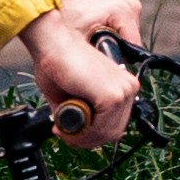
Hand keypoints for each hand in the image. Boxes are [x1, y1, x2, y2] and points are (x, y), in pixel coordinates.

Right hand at [21, 0, 144, 147]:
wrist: (52, 41)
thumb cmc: (56, 60)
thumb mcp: (69, 93)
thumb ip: (79, 111)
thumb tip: (74, 130)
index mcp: (121, 84)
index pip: (115, 122)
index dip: (91, 132)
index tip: (69, 130)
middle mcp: (128, 86)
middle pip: (113, 130)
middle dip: (86, 138)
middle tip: (64, 132)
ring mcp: (123, 90)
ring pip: (107, 132)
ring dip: (82, 137)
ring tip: (62, 129)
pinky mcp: (113, 95)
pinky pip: (101, 128)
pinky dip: (82, 133)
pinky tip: (66, 126)